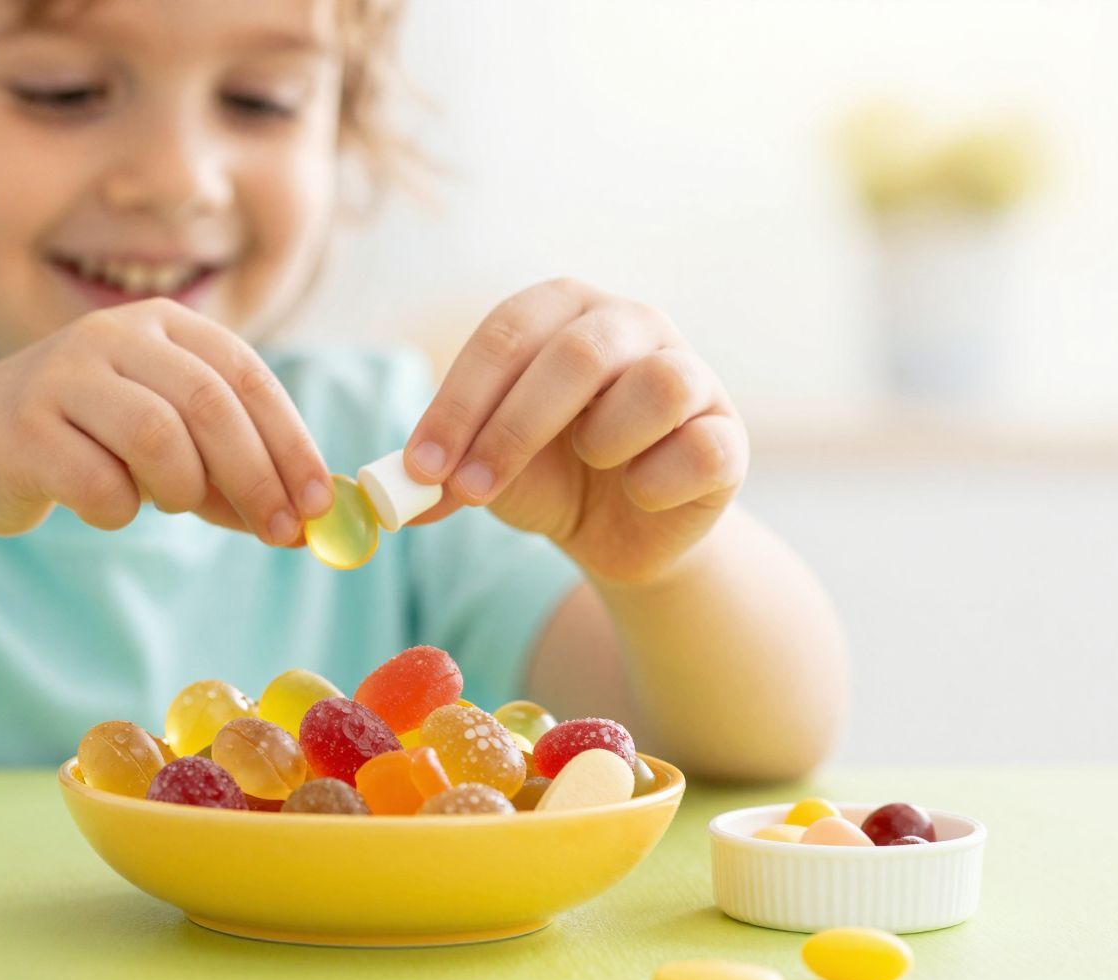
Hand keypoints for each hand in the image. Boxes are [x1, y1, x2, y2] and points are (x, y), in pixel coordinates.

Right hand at [0, 299, 333, 544]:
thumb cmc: (83, 443)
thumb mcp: (164, 444)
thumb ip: (230, 472)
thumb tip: (307, 521)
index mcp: (160, 325)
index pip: (246, 376)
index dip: (291, 442)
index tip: (319, 503)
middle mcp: (111, 336)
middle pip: (208, 406)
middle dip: (256, 477)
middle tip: (280, 532)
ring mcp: (62, 377)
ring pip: (158, 439)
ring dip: (182, 491)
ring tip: (167, 503)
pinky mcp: (24, 430)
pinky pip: (100, 485)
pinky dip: (119, 510)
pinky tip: (104, 504)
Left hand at [402, 278, 747, 585]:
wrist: (620, 530)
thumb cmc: (546, 475)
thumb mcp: (482, 469)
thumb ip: (438, 471)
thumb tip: (389, 494)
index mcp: (561, 311)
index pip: (505, 334)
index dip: (458, 402)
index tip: (420, 467)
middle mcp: (631, 323)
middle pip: (577, 353)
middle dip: (512, 428)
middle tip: (469, 490)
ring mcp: (691, 372)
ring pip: (658, 385)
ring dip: (605, 439)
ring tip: (589, 462)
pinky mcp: (728, 434)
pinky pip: (701, 449)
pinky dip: (656, 481)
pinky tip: (637, 492)